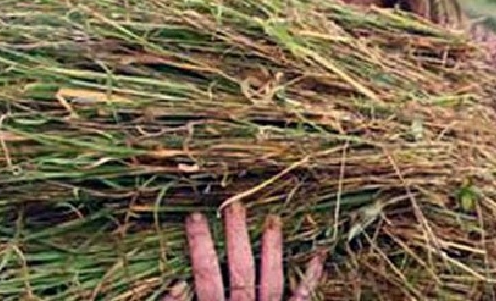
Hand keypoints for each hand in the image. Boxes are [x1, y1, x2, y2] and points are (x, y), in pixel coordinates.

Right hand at [163, 200, 326, 300]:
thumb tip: (176, 286)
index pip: (204, 274)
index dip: (200, 246)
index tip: (195, 218)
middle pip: (238, 268)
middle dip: (235, 236)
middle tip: (233, 205)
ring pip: (271, 280)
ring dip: (272, 250)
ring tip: (272, 222)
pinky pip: (301, 300)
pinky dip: (311, 278)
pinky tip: (319, 256)